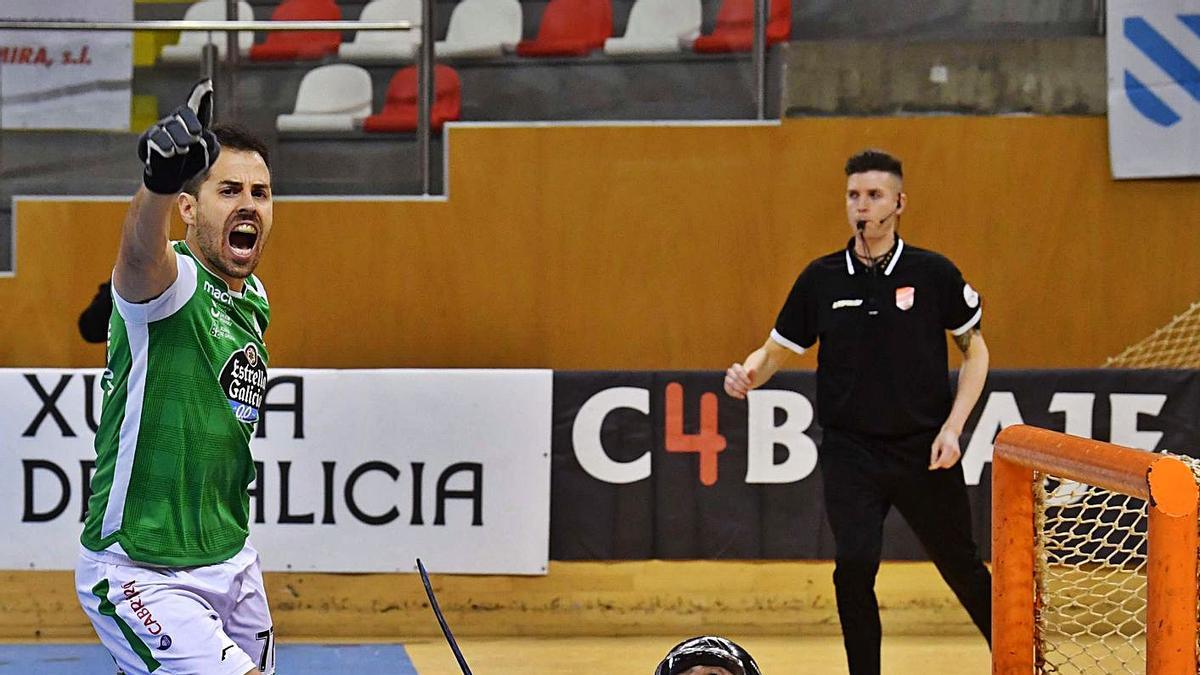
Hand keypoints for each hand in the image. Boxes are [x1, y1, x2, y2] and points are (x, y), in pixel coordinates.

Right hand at [138, 79, 218, 193]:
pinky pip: (157, 138)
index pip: (198, 108)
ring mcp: (162, 129)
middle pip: (184, 113)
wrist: (172, 180)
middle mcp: (176, 122)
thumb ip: (211, 146)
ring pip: (172, 126)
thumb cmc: (191, 163)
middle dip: (191, 123)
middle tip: (196, 134)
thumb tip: (202, 137)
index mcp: (193, 123)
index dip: (201, 95)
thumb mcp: (207, 156)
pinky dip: (165, 145)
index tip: (208, 84)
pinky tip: (170, 152)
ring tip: (182, 149)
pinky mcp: (148, 139)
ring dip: (180, 138)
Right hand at [724, 363, 754, 398]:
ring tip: (746, 391)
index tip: (749, 382)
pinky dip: (736, 394)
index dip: (744, 377)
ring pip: (731, 383)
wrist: (747, 382)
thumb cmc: (750, 377)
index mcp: (736, 366)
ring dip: (739, 389)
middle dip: (742, 384)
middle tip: (748, 388)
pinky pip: (729, 390)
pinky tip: (742, 396)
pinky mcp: (727, 386)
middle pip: (735, 378)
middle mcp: (730, 371)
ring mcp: (727, 379)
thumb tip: (752, 369)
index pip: (739, 371)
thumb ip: (752, 373)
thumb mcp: (753, 375)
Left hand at [929, 426, 961, 469]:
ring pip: (948, 465)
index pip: (942, 460)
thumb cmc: (942, 437)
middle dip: (939, 464)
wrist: (951, 432)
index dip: (935, 465)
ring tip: (940, 455)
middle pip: (945, 464)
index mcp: (948, 448)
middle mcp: (954, 451)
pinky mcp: (958, 455)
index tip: (930, 467)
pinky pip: (951, 463)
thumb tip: (932, 464)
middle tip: (935, 458)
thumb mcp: (935, 445)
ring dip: (942, 463)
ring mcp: (957, 454)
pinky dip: (946, 462)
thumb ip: (933, 455)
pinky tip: (943, 456)